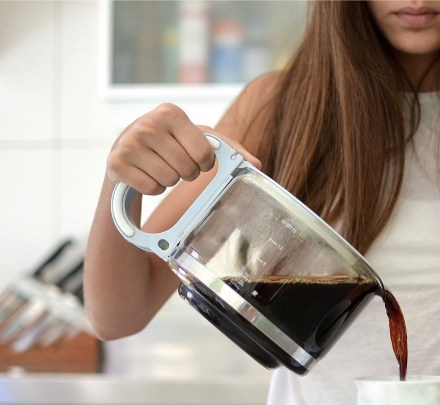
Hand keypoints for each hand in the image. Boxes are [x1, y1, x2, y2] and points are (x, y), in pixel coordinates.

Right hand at [106, 103, 261, 195]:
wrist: (128, 150)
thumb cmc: (172, 143)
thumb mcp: (199, 139)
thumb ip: (230, 149)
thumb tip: (257, 165)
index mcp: (171, 112)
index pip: (205, 154)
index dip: (204, 163)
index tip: (195, 157)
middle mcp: (147, 123)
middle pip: (187, 170)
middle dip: (185, 173)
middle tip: (173, 162)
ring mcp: (128, 142)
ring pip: (169, 181)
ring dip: (168, 180)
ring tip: (158, 166)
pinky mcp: (115, 163)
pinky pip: (151, 189)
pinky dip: (153, 188)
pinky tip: (145, 174)